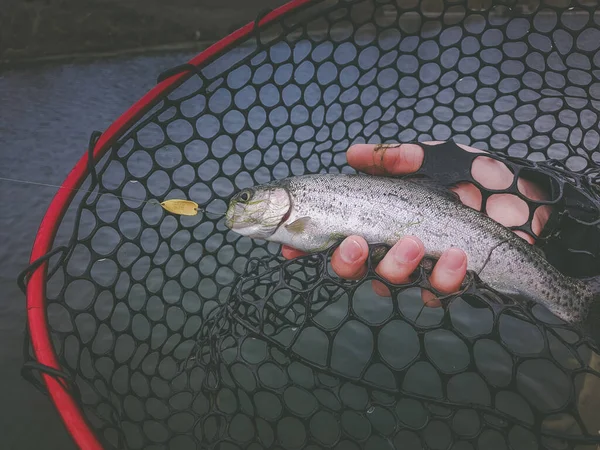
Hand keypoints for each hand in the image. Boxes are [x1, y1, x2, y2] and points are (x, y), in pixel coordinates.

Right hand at [282, 141, 551, 305]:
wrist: (527, 201)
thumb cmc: (477, 177)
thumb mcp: (434, 157)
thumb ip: (396, 157)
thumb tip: (352, 154)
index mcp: (382, 220)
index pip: (336, 237)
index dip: (310, 245)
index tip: (291, 246)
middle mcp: (394, 248)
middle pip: (355, 270)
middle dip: (347, 262)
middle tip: (355, 243)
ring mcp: (422, 269)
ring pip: (390, 284)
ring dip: (395, 267)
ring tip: (414, 243)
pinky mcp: (452, 284)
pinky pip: (436, 294)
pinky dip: (443, 279)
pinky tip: (455, 256)